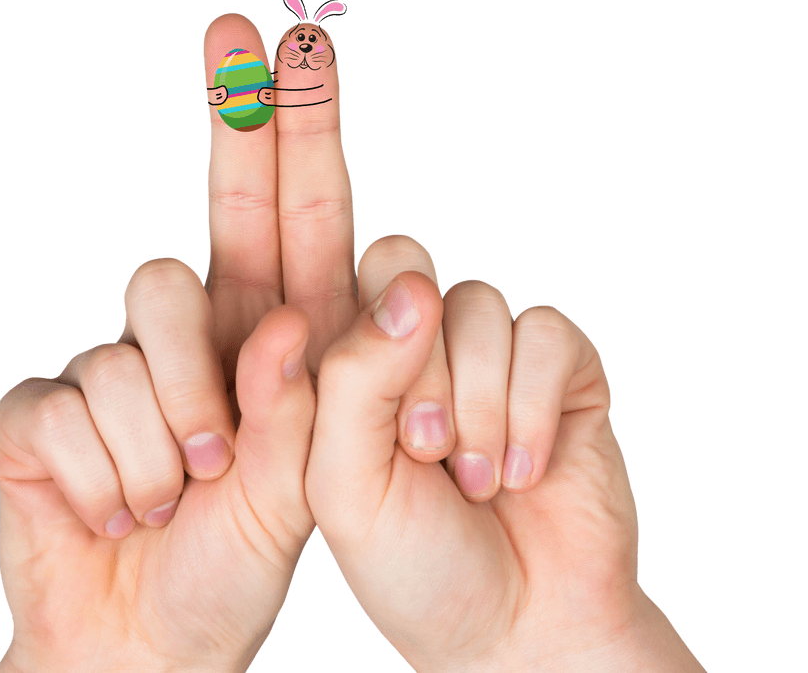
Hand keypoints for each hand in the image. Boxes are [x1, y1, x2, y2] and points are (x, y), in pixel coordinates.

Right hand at [0, 12, 357, 671]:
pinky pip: (70, 403)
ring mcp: (115, 365)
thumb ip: (326, 393)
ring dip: (175, 424)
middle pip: (215, 211)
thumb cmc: (233, 570)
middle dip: (234, 114)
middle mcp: (197, 339)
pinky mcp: (44, 410)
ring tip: (183, 492)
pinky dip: (109, 478)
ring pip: (143, 323)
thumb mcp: (310, 490)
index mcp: (272, 348)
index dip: (297, 132)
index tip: (299, 45)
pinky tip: (117, 511)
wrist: (142, 645)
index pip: (296, 222)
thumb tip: (331, 297)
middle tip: (234, 22)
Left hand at [305, 236, 705, 672]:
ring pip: (478, 300)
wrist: (521, 631)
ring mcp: (491, 352)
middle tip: (427, 453)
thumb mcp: (347, 485)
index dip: (365, 339)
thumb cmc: (417, 566)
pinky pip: (547, 332)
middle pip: (408, 269)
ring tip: (477, 480)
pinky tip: (526, 472)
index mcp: (353, 363)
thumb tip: (414, 288)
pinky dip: (533, 409)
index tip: (386, 434)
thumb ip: (354, 381)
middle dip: (419, 371)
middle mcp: (419, 343)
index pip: (338, 283)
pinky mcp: (562, 371)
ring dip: (478, 404)